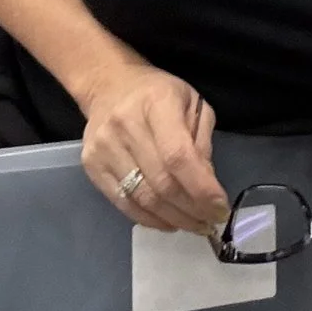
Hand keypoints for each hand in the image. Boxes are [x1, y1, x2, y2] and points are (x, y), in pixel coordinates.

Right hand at [79, 61, 228, 234]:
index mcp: (157, 103)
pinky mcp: (91, 165)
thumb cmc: (158, 94)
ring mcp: (104, 147)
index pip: (178, 156)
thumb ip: (201, 143)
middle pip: (161, 182)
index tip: (220, 208)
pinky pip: (123, 203)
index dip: (201, 188)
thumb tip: (207, 186)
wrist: (108, 84)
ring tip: (193, 225)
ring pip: (142, 198)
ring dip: (173, 219)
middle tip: (211, 222)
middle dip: (191, 210)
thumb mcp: (192, 104)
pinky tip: (169, 222)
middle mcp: (126, 124)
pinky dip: (149, 219)